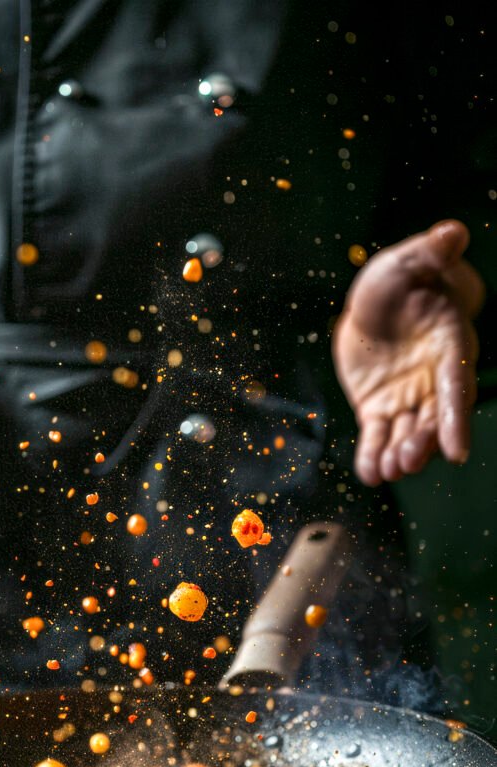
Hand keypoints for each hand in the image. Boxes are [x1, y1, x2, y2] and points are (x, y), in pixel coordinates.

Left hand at [332, 220, 483, 485]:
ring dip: (400, 453)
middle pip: (432, 417)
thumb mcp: (410, 259)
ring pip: (407, 431)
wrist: (374, 304)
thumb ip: (431, 251)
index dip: (455, 418)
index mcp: (449, 346)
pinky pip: (377, 436)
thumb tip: (452, 231)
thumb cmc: (401, 278)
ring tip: (389, 472)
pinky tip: (369, 474)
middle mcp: (433, 379)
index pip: (456, 385)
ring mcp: (407, 398)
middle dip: (423, 442)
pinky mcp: (380, 409)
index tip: (458, 452)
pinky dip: (373, 455)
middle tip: (408, 462)